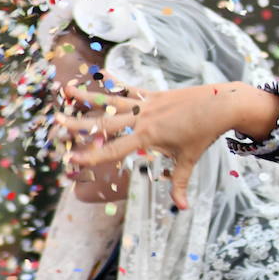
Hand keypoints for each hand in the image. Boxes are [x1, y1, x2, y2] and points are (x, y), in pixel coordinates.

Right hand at [55, 81, 278, 209]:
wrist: (221, 104)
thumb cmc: (204, 134)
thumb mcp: (190, 160)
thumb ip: (181, 183)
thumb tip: (182, 208)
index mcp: (148, 136)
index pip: (114, 149)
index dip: (92, 155)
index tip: (72, 159)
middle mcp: (142, 118)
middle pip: (104, 124)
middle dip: (79, 125)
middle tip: (57, 125)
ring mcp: (146, 103)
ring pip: (111, 101)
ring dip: (88, 97)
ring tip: (66, 90)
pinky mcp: (153, 94)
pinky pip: (129, 88)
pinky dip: (114, 80)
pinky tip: (100, 71)